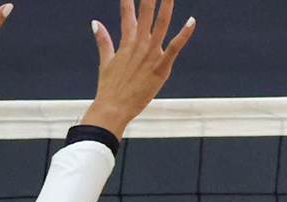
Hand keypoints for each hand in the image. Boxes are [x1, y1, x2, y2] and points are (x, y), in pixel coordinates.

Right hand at [81, 0, 196, 136]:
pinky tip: (191, 21)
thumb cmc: (110, 88)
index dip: (129, 0)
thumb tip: (96, 22)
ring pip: (161, 25)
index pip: (128, 14)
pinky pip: (175, 47)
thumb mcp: (106, 62)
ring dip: (166, 7)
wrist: (113, 107)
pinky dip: (184, 34)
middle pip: (146, 14)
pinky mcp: (161, 67)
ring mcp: (151, 55)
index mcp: (127, 42)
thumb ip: (103, 41)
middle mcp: (139, 45)